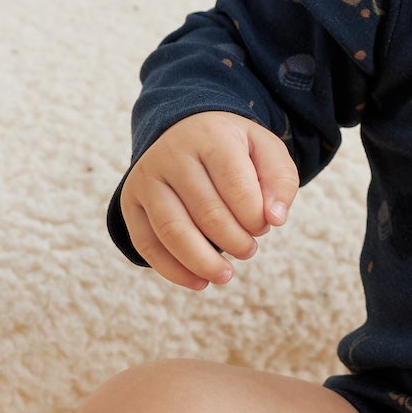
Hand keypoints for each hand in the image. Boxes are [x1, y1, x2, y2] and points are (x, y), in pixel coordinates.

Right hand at [119, 112, 299, 291]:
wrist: (184, 130)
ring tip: (225, 275)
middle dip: (235, 242)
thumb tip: (276, 219)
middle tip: (248, 250)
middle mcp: (172, 154)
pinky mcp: (130, 201)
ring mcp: (146, 178)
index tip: (264, 226)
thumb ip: (281, 181)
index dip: (256, 219)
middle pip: (207, 214)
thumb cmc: (232, 149)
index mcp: (211, 136)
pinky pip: (147, 244)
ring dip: (204, 263)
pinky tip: (198, 281)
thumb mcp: (266, 151)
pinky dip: (173, 270)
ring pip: (173, 232)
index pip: (237, 188)